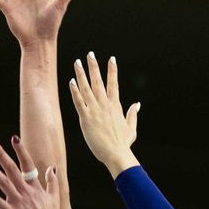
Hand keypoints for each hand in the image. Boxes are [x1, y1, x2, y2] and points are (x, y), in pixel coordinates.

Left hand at [0, 136, 67, 208]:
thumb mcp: (54, 197)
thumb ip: (52, 182)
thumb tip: (52, 168)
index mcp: (35, 187)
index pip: (27, 164)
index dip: (20, 150)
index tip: (14, 138)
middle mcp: (26, 192)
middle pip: (12, 169)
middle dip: (2, 155)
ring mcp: (18, 202)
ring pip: (3, 182)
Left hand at [69, 52, 140, 177]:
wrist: (116, 154)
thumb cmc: (123, 144)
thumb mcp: (131, 128)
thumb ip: (132, 114)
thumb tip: (137, 104)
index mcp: (116, 106)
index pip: (114, 83)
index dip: (112, 70)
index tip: (111, 59)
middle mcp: (105, 105)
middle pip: (99, 81)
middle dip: (94, 66)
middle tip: (90, 54)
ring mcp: (95, 110)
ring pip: (87, 88)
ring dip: (81, 74)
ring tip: (77, 62)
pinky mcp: (86, 118)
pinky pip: (79, 101)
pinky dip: (75, 91)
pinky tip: (71, 81)